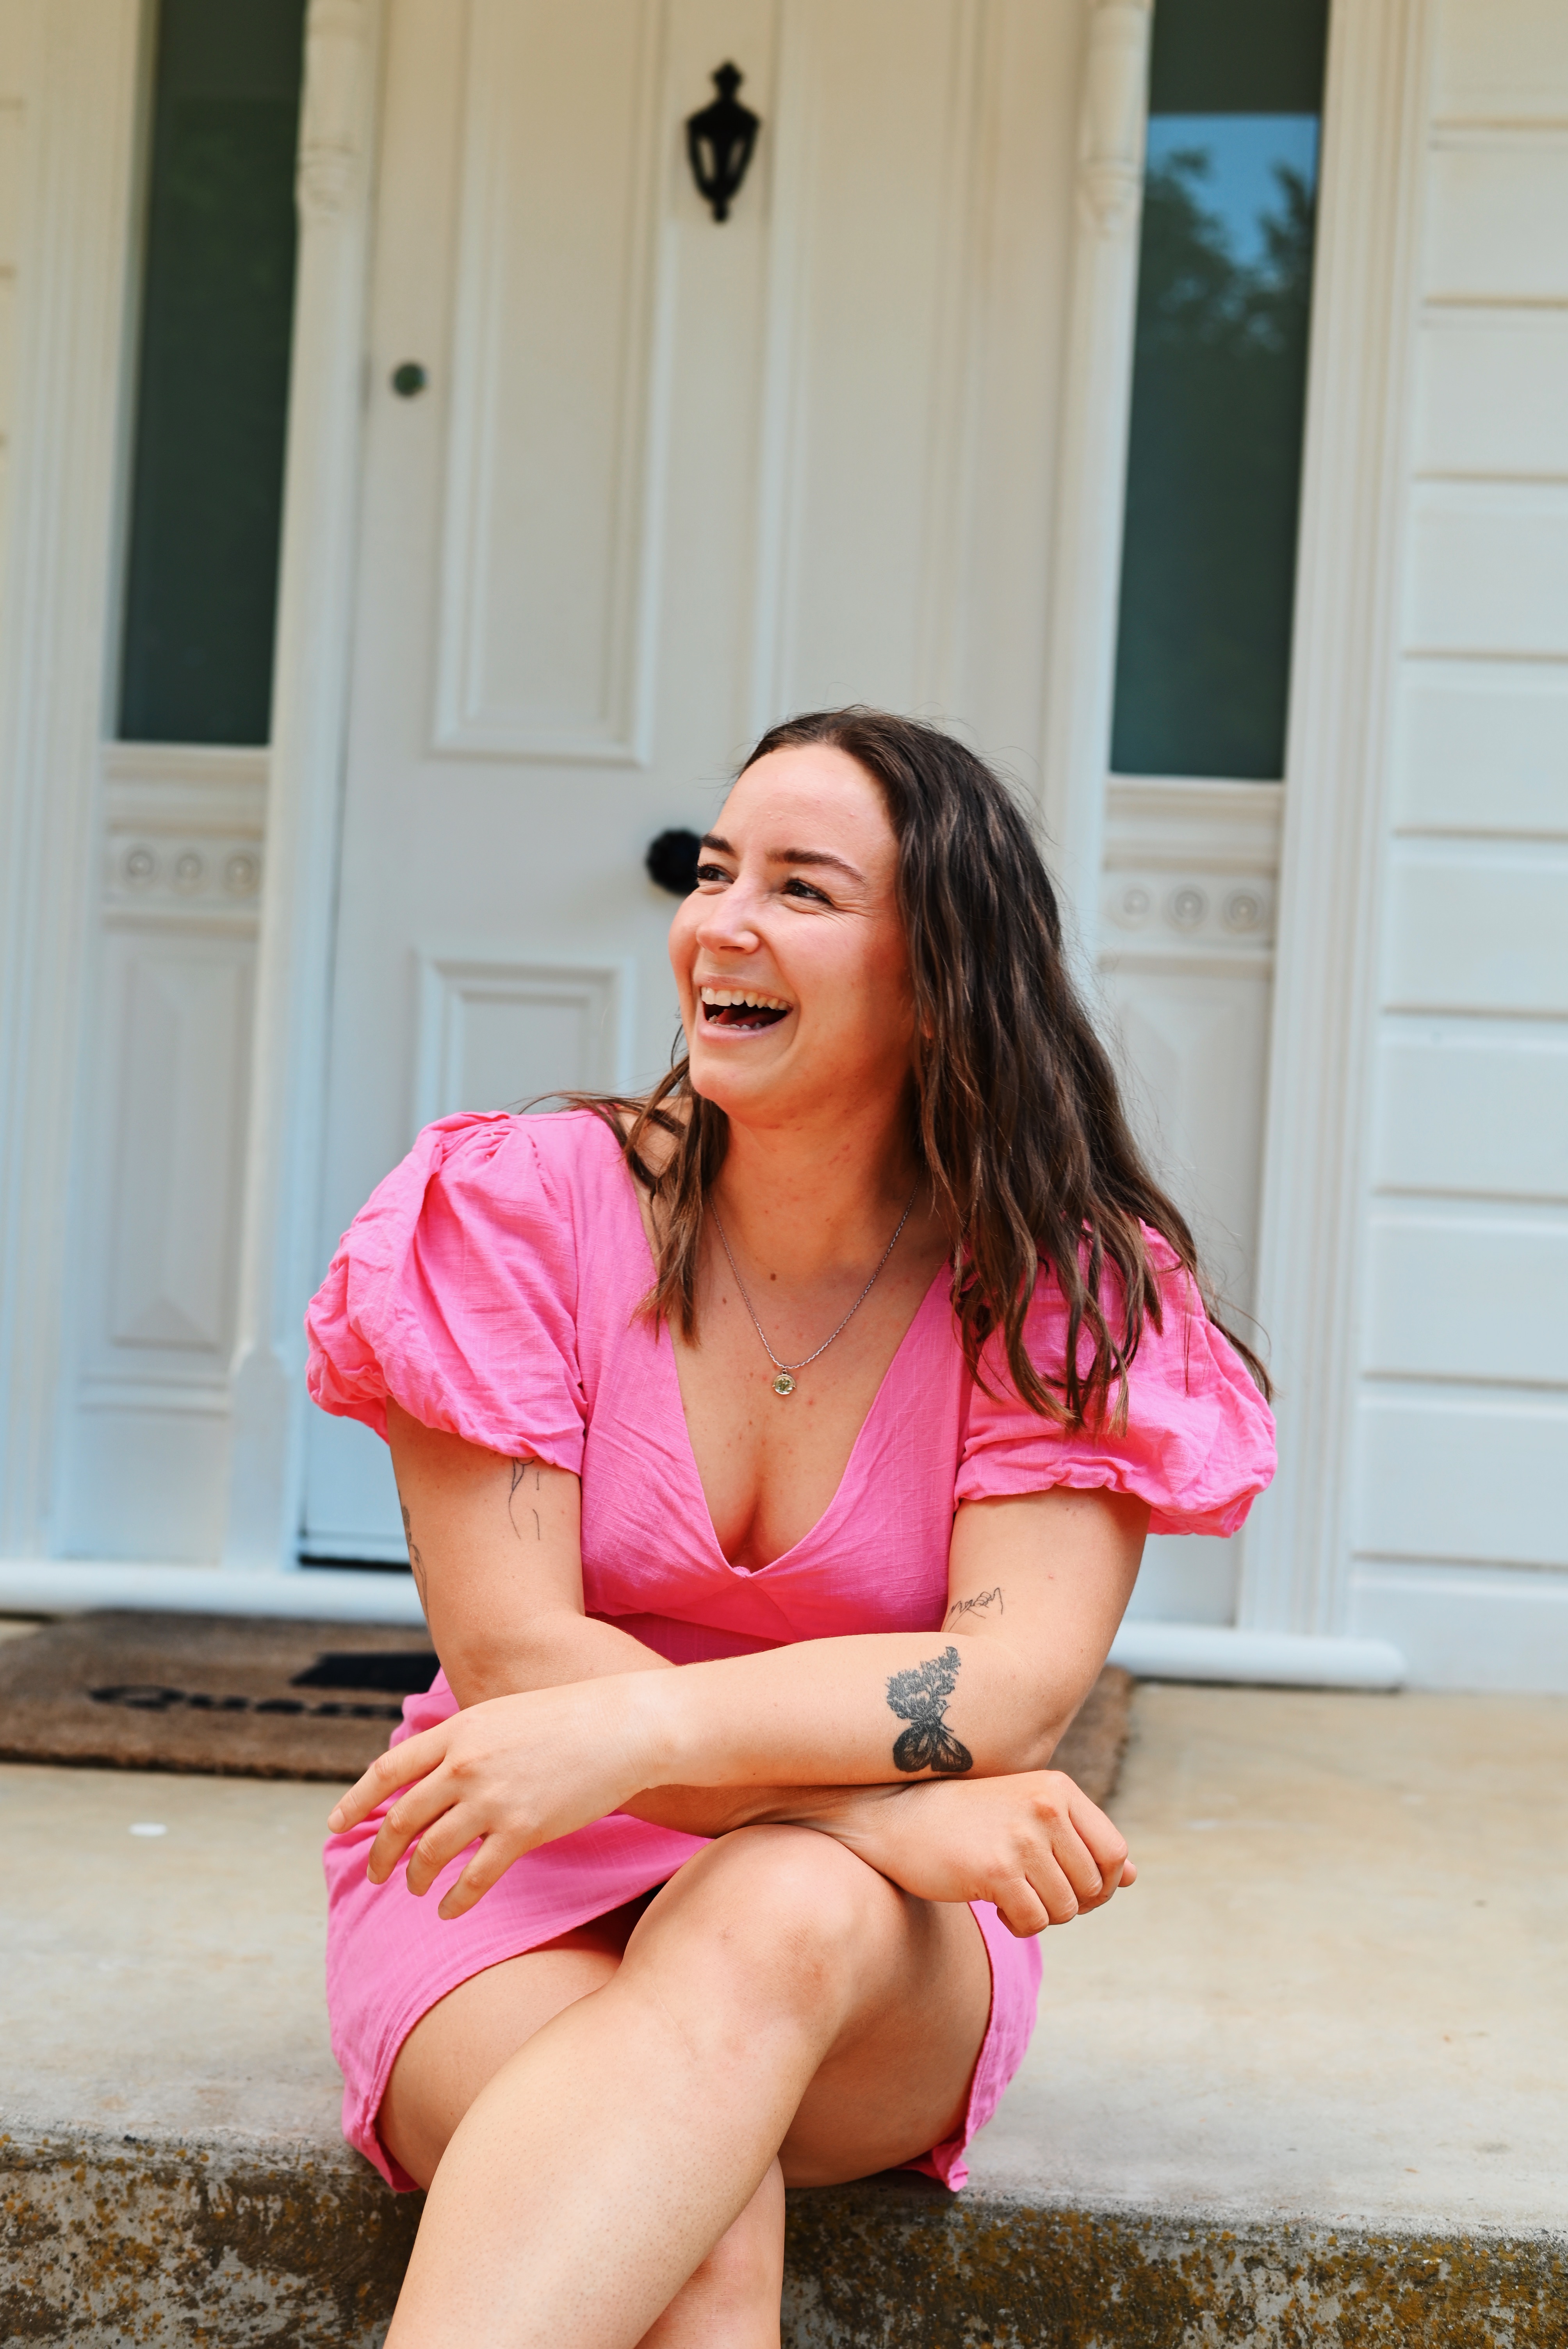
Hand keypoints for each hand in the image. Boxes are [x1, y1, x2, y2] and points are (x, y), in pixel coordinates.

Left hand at [327, 1675, 658, 1918]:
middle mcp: (466, 1766)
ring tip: (416, 1888)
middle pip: (402, 1819)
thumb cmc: (568, 1719)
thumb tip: (435, 1773)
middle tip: (376, 1874)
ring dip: (416, 1877)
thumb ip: (464, 1742)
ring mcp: (493, 1800)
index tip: (337, 1826)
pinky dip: (454, 1900)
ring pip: (432, 1852)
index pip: (388, 1771)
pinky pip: (474, 1878)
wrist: (623, 1726)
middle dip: (382, 1853)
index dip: (356, 1802)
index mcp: (458, 1731)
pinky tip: (448, 1910)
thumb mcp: (501, 1715)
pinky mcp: (523, 1831)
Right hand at [828, 1771, 1133, 1936]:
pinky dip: (1018, 1925)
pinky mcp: (996, 1870)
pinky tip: (994, 1906)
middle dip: (1070, 1905)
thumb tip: (1134, 1877)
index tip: (1075, 1890)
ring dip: (1041, 1915)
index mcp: (1058, 1788)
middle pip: (1094, 1887)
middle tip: (1035, 1897)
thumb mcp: (1028, 1815)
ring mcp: (1021, 1838)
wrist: (895, 1817)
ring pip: (1065, 1909)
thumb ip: (1080, 1840)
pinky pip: (1034, 1922)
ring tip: (1011, 1896)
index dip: (1103, 1884)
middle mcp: (1045, 1808)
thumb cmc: (967, 1818)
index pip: (1115, 1852)